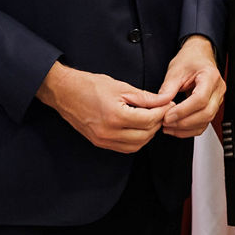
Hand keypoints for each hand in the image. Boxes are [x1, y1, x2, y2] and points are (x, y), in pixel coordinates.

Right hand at [35, 62, 168, 151]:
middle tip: (162, 110)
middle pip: (145, 135)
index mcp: (115, 116)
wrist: (65, 92)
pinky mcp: (100, 142)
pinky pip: (125, 148)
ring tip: (150, 118)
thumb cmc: (90, 86)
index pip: (149, 120)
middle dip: (157, 123)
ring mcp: (103, 140)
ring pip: (136, 145)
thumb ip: (145, 97)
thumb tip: (164, 101)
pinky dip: (136, 140)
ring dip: (148, 134)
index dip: (162, 112)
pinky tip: (138, 127)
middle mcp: (109, 132)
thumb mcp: (121, 87)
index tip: (169, 104)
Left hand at [159, 35, 226, 136]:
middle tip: (166, 122)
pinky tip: (176, 128)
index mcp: (210, 76)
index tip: (168, 115)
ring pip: (206, 121)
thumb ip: (168, 88)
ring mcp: (217, 100)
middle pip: (206, 113)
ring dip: (186, 128)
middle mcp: (218, 89)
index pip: (200, 99)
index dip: (184, 110)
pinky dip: (190, 129)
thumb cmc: (190, 60)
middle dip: (184, 122)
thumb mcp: (176, 70)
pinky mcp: (212, 107)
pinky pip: (204, 123)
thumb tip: (161, 104)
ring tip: (168, 127)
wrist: (199, 56)